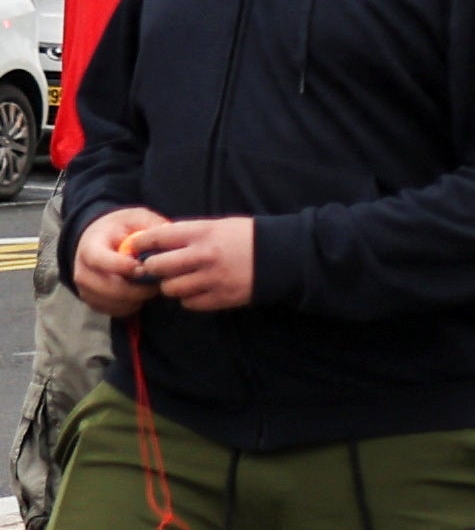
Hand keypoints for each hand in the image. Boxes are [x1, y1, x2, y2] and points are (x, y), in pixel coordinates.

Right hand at [66, 207, 160, 319]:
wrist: (102, 238)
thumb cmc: (123, 228)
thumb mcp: (137, 218)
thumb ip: (151, 226)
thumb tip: (170, 237)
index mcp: (91, 245)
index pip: (98, 259)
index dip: (120, 266)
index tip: (142, 268)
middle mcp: (82, 269)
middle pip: (105, 287)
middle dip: (135, 289)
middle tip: (158, 282)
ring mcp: (85, 288)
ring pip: (111, 302)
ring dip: (136, 299)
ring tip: (152, 287)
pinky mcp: (93, 301)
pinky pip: (113, 311)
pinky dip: (131, 306)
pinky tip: (142, 294)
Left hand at [130, 218, 254, 313]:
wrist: (283, 256)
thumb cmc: (248, 237)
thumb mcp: (218, 226)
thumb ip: (189, 235)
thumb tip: (157, 244)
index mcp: (202, 233)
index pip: (156, 237)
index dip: (141, 243)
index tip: (136, 248)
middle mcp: (203, 256)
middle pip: (157, 267)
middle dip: (153, 268)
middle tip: (158, 268)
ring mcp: (212, 279)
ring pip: (170, 289)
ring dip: (171, 286)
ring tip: (181, 281)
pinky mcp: (221, 297)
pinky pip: (189, 303)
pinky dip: (189, 299)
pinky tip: (198, 290)